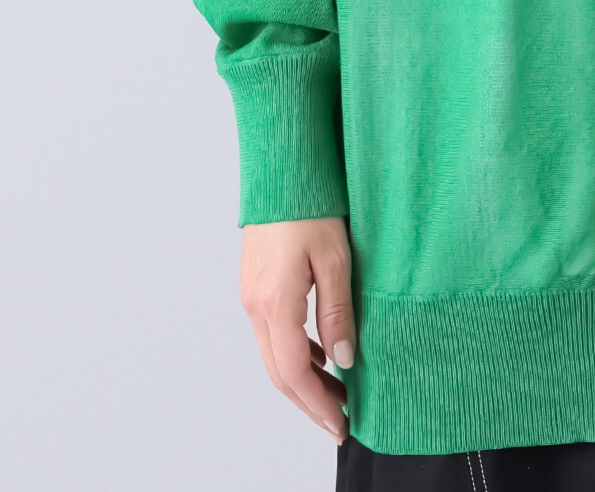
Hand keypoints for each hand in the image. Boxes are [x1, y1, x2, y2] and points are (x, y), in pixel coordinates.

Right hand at [239, 217, 356, 443]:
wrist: (283, 171)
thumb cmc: (312, 205)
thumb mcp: (336, 257)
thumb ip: (337, 311)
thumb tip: (343, 359)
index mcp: (275, 302)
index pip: (294, 372)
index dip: (317, 404)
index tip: (340, 424)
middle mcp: (256, 305)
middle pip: (279, 373)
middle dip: (309, 402)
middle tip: (340, 420)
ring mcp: (251, 296)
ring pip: (273, 356)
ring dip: (302, 381)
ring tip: (336, 394)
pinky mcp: (255, 286)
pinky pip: (272, 334)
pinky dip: (295, 354)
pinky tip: (319, 355)